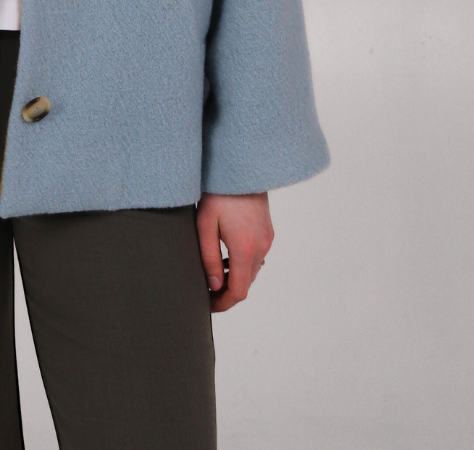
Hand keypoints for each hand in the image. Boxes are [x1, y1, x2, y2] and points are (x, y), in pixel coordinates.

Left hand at [197, 191, 273, 312]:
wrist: (241, 168)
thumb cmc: (219, 193)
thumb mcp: (205, 225)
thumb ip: (209, 259)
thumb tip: (214, 286)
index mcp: (245, 248)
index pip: (238, 291)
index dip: (223, 303)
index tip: (208, 305)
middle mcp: (261, 246)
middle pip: (246, 283)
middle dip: (227, 292)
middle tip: (206, 290)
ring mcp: (267, 239)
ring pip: (252, 271)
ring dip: (236, 277)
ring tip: (213, 274)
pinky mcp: (268, 232)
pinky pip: (257, 257)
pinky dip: (243, 264)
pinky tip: (226, 256)